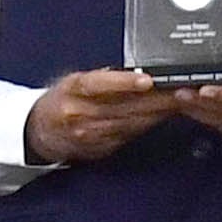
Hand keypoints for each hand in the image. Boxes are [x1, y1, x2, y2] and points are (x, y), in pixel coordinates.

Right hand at [25, 67, 186, 163]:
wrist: (39, 131)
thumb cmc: (62, 99)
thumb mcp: (75, 80)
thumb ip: (104, 78)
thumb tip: (138, 73)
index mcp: (73, 89)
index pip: (99, 84)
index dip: (125, 82)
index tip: (147, 81)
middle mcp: (80, 113)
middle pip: (123, 107)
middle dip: (156, 98)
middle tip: (182, 89)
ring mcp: (91, 134)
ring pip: (131, 123)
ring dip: (158, 113)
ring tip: (179, 101)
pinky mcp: (101, 148)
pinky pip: (129, 135)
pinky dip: (148, 125)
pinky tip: (163, 117)